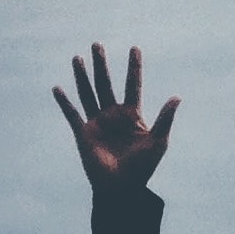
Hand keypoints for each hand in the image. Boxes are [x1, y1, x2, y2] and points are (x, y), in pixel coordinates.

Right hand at [53, 43, 178, 195]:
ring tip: (77, 58)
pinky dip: (64, 102)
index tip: (135, 49)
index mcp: (132, 115)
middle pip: (106, 83)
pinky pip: (72, 114)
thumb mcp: (158, 142)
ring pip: (88, 93)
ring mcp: (97, 123)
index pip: (132, 85)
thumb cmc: (142, 168)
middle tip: (97, 44)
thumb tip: (177, 97)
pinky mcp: (83, 134)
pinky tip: (57, 88)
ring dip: (82, 76)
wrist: (121, 189)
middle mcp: (113, 115)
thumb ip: (165, 119)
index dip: (134, 68)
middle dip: (101, 64)